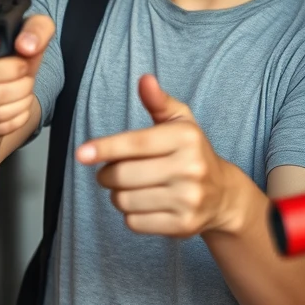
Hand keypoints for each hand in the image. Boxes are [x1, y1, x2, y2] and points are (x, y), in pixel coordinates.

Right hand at [0, 14, 54, 140]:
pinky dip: (17, 118)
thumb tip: (26, 45)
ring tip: (23, 90)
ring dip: (21, 102)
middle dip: (21, 87)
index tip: (22, 65)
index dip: (10, 69)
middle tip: (26, 78)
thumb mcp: (29, 31)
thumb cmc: (11, 55)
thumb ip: (35, 30)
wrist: (2, 82)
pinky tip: (17, 105)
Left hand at [81, 74, 247, 237]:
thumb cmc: (192, 153)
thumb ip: (158, 101)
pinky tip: (146, 205)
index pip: (136, 143)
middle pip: (122, 175)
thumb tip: (145, 79)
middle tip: (113, 172)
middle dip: (107, 174)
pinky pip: (134, 222)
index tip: (82, 154)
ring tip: (132, 188)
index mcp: (187, 137)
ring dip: (118, 195)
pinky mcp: (183, 225)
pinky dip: (131, 215)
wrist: (223, 195)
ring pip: (124, 200)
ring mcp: (188, 198)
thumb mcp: (180, 122)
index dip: (105, 148)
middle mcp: (191, 167)